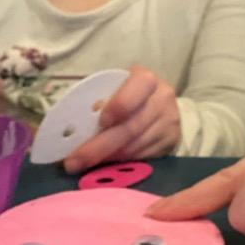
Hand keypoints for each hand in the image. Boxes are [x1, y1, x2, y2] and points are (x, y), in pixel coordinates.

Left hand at [64, 66, 180, 173]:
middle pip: (131, 127)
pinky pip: (142, 157)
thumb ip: (101, 99)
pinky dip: (120, 162)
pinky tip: (105, 164)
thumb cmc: (129, 94)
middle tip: (74, 161)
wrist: (162, 106)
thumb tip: (79, 124)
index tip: (100, 121)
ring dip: (107, 158)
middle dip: (99, 146)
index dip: (119, 106)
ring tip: (84, 165)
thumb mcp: (117, 88)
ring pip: (134, 146)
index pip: (136, 90)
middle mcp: (162, 99)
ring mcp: (169, 122)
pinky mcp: (170, 142)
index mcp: (145, 80)